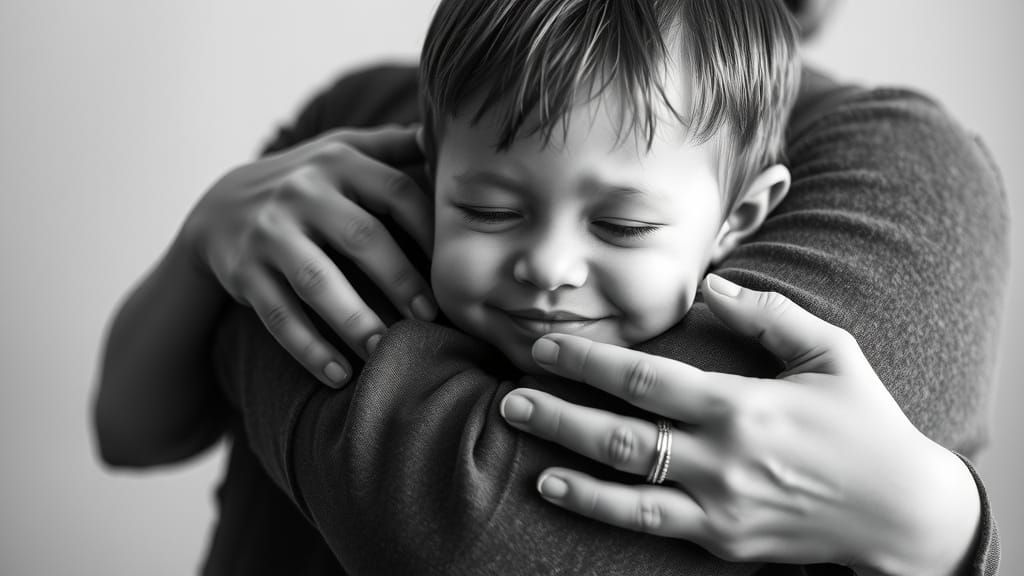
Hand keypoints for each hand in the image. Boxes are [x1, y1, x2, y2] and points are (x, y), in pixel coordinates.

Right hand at [180, 125, 436, 387]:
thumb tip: (446, 133)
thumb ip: (394, 147)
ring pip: (317, 281)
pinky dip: (308, 348)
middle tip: (431, 318)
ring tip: (385, 352)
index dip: (431, 232)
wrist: (219, 207)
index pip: (397, 193)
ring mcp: (269, 232)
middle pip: (361, 238)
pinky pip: (278, 315)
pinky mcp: (243, 271)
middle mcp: (303, 192)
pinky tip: (338, 375)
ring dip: (354, 320)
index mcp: (340, 162)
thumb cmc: (309, 184)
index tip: (455, 270)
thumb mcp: (344, 152)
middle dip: (400, 281)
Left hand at [500, 275, 980, 574]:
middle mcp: (723, 457)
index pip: (645, 378)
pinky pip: (647, 523)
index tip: (546, 346)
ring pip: (624, 481)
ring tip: (518, 435)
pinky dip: (597, 507)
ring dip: (565, 456)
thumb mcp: (832, 352)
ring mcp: (719, 503)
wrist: (901, 512)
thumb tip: (713, 283)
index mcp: (744, 405)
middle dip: (559, 410)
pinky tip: (556, 488)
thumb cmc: (864, 422)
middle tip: (511, 395)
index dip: (588, 360)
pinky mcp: (721, 538)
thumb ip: (769, 313)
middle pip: (620, 432)